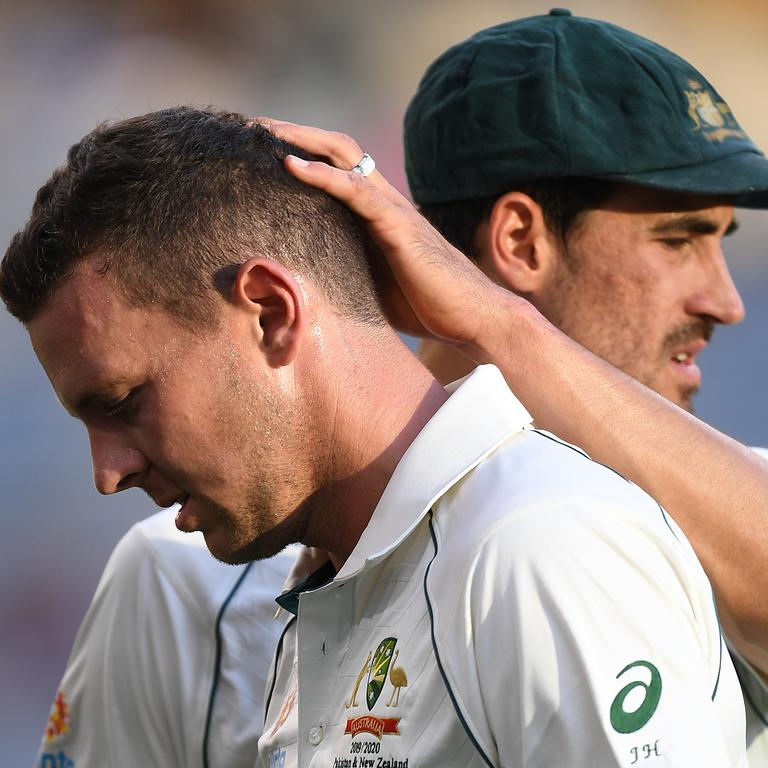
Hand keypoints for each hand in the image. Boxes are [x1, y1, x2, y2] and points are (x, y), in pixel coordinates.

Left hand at [258, 118, 529, 357]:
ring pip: (343, 157)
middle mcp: (384, 202)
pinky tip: (291, 164)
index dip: (300, 151)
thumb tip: (305, 285)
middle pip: (335, 149)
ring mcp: (393, 211)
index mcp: (377, 214)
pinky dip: (323, 175)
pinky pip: (357, 192)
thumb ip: (346, 270)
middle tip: (250, 126)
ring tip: (260, 132)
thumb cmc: (427, 306)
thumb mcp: (373, 285)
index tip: (259, 147)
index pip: (335, 168)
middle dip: (292, 132)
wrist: (474, 318)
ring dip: (300, 140)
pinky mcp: (400, 228)